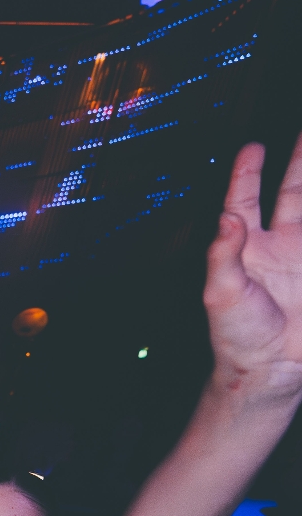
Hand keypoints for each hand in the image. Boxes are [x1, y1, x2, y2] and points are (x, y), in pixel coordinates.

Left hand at [205, 134, 301, 399]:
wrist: (272, 369)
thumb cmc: (237, 337)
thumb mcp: (221, 295)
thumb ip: (223, 255)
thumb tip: (227, 218)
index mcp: (246, 249)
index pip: (245, 201)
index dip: (247, 174)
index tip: (252, 147)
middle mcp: (278, 246)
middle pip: (292, 193)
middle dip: (299, 161)